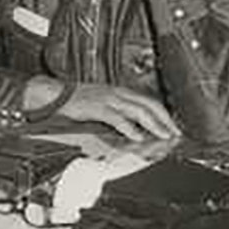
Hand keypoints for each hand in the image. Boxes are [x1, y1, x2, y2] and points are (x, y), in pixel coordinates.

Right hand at [57, 81, 179, 140]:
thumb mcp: (101, 103)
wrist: (54, 94)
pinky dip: (130, 128)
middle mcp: (117, 93)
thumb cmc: (76, 100)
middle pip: (149, 105)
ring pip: (138, 111)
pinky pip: (118, 119)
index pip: (149, 101)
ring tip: (163, 135)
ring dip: (154, 124)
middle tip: (175, 133)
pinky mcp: (97, 108)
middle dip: (164, 120)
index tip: (173, 126)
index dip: (163, 114)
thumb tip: (133, 126)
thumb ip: (117, 112)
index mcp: (120, 91)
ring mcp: (108, 100)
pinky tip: (138, 137)